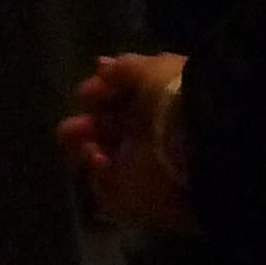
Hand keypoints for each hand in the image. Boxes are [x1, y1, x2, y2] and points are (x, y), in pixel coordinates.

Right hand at [61, 51, 194, 233]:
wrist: (199, 144)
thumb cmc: (173, 97)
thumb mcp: (151, 70)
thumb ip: (123, 69)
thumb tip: (100, 67)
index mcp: (155, 102)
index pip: (122, 101)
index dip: (100, 96)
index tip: (82, 95)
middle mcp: (148, 134)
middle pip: (110, 132)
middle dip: (85, 128)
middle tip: (66, 130)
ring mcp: (142, 167)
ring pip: (106, 161)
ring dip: (88, 151)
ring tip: (82, 144)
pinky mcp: (137, 197)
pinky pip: (110, 189)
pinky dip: (98, 175)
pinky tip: (96, 159)